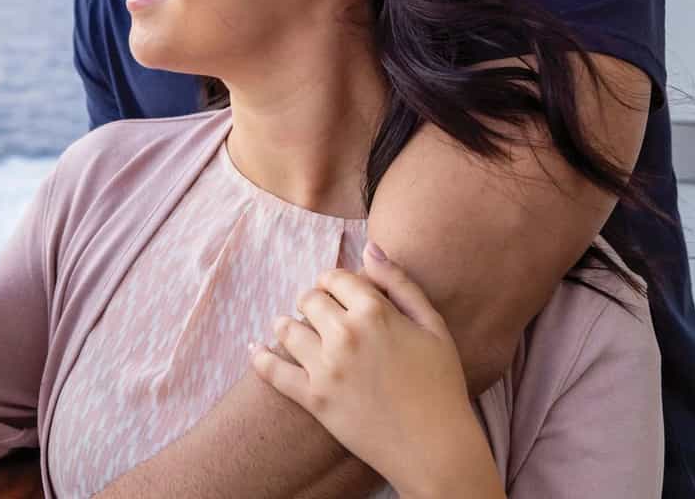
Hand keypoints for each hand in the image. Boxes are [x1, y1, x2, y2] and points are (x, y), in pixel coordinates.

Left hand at [249, 243, 502, 498]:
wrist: (434, 447)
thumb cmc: (441, 385)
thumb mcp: (433, 326)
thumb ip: (400, 283)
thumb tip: (370, 248)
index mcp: (375, 311)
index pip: (335, 277)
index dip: (334, 281)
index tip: (337, 292)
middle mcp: (345, 334)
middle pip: (309, 298)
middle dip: (314, 302)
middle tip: (322, 314)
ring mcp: (325, 366)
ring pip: (287, 327)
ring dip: (288, 324)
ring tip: (294, 330)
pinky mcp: (313, 398)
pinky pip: (272, 371)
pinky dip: (259, 357)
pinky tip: (254, 350)